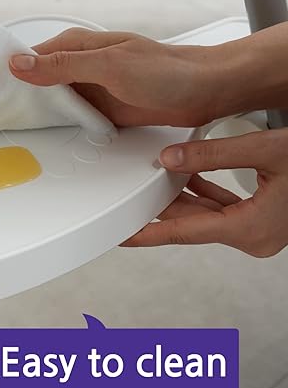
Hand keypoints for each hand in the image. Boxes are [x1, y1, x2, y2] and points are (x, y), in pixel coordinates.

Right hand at [9, 27, 222, 126]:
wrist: (204, 92)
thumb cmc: (165, 71)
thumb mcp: (108, 66)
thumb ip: (63, 65)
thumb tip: (19, 63)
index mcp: (75, 47)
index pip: (28, 59)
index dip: (6, 75)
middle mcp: (78, 67)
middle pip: (35, 83)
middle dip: (16, 98)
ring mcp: (88, 90)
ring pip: (51, 103)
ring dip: (36, 115)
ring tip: (11, 131)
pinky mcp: (99, 110)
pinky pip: (70, 119)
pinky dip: (59, 127)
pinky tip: (46, 137)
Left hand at [123, 129, 287, 257]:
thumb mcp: (264, 150)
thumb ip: (213, 154)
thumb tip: (171, 159)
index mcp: (249, 229)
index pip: (184, 233)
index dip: (148, 234)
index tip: (124, 235)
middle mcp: (252, 236)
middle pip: (192, 221)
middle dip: (163, 203)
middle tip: (137, 189)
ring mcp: (258, 230)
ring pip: (206, 215)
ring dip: (183, 195)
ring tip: (158, 177)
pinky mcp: (261, 220)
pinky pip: (222, 209)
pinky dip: (204, 193)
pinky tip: (188, 177)